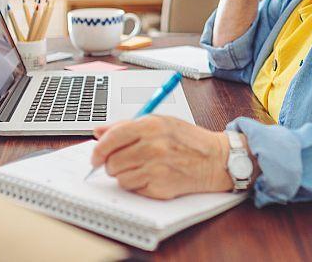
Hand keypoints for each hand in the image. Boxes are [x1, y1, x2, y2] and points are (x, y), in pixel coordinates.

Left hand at [90, 116, 232, 199]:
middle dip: (112, 164)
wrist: (215, 159)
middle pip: (112, 161)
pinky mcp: (161, 186)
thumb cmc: (188, 140)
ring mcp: (156, 167)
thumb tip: (98, 131)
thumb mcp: (159, 122)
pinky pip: (133, 188)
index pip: (111, 138)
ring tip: (141, 168)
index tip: (96, 156)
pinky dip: (137, 185)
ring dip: (125, 175)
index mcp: (150, 125)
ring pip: (120, 177)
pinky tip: (151, 176)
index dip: (99, 149)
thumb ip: (126, 125)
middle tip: (123, 162)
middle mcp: (152, 146)